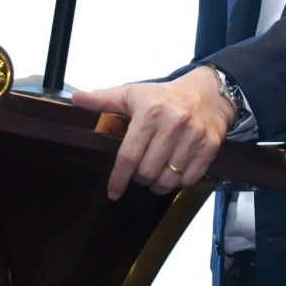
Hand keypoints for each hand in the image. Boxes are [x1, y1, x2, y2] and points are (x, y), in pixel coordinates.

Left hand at [72, 66, 234, 199]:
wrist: (207, 92)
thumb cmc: (164, 96)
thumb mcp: (132, 93)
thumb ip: (102, 99)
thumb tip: (75, 99)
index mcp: (150, 113)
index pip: (128, 156)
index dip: (118, 179)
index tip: (113, 192)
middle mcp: (173, 124)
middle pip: (148, 172)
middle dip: (140, 179)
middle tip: (140, 172)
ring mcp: (194, 136)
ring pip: (169, 180)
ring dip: (159, 184)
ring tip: (156, 174)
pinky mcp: (210, 146)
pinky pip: (190, 179)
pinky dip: (180, 182)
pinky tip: (175, 172)